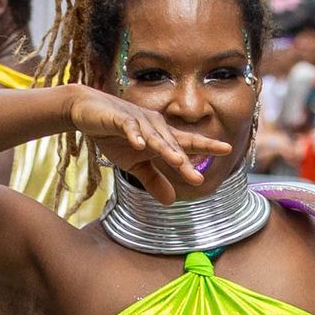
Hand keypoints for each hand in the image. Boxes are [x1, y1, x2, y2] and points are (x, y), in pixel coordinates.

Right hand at [61, 86, 228, 204]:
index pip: (187, 142)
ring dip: (165, 149)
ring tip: (177, 161)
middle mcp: (154, 126)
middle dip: (185, 161)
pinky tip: (139, 144)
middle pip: (173, 144)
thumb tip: (171, 202)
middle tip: (197, 178)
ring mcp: (137, 120)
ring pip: (154, 136)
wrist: (88, 113)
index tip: (227, 149)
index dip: (206, 145)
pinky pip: (128, 127)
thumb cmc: (114, 136)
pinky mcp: (118, 118)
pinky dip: (134, 135)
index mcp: (161, 137)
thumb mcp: (134, 164)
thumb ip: (154, 180)